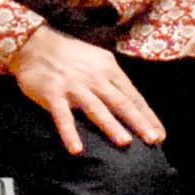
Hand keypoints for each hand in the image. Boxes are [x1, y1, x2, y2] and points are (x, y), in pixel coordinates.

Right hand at [9, 26, 166, 155]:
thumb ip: (112, 80)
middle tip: (153, 139)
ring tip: (125, 142)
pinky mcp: (52, 94)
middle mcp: (95, 78)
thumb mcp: (98, 61)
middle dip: (138, 122)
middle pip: (121, 102)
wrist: (34, 45)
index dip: (147, 116)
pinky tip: (77, 150)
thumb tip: (132, 103)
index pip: (133, 97)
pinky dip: (70, 134)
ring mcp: (74, 86)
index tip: (160, 134)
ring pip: (97, 108)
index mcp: (109, 70)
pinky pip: (63, 117)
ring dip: (112, 126)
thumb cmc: (70, 56)